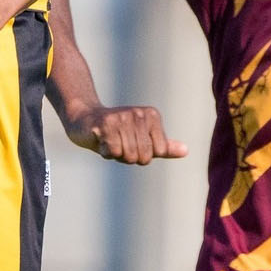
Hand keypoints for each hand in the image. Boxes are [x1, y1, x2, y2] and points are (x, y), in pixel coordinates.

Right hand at [65, 105, 186, 164]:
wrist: (84, 120)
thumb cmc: (116, 133)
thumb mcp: (143, 139)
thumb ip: (164, 146)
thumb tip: (186, 151)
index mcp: (152, 115)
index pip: (157, 152)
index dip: (142, 155)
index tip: (131, 142)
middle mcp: (139, 113)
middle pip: (143, 157)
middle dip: (128, 157)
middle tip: (118, 142)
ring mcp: (122, 117)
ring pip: (128, 156)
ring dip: (116, 155)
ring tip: (109, 140)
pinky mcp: (106, 123)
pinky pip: (113, 152)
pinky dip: (105, 152)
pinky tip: (100, 140)